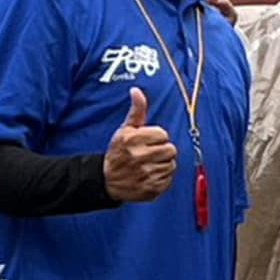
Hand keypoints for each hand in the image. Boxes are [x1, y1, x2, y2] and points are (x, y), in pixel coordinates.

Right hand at [105, 86, 178, 202]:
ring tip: (150, 165)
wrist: (107, 179)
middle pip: (171, 150)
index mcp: (132, 140)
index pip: (163, 135)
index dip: (157, 137)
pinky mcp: (150, 189)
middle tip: (151, 153)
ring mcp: (145, 175)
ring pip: (171, 165)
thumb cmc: (118, 151)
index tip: (148, 141)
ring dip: (163, 164)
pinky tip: (150, 176)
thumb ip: (136, 111)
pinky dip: (162, 178)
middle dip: (163, 150)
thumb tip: (137, 91)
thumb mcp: (125, 130)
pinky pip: (169, 180)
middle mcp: (138, 157)